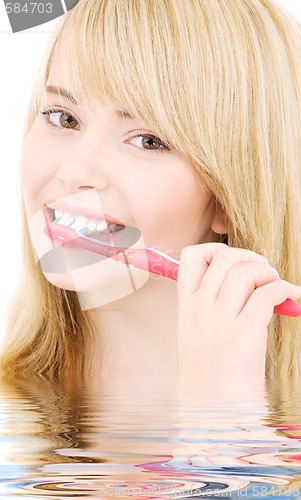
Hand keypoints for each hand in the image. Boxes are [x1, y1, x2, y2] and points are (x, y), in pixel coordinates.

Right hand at [176, 243, 300, 387]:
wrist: (211, 416)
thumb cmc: (209, 376)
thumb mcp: (196, 336)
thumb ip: (210, 306)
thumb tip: (244, 281)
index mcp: (186, 308)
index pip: (190, 258)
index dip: (215, 249)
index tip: (233, 259)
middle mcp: (199, 311)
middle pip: (224, 258)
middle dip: (250, 257)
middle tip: (262, 272)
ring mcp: (219, 324)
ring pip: (245, 272)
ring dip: (267, 272)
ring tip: (275, 286)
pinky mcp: (243, 338)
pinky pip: (266, 295)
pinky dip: (284, 289)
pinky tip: (291, 297)